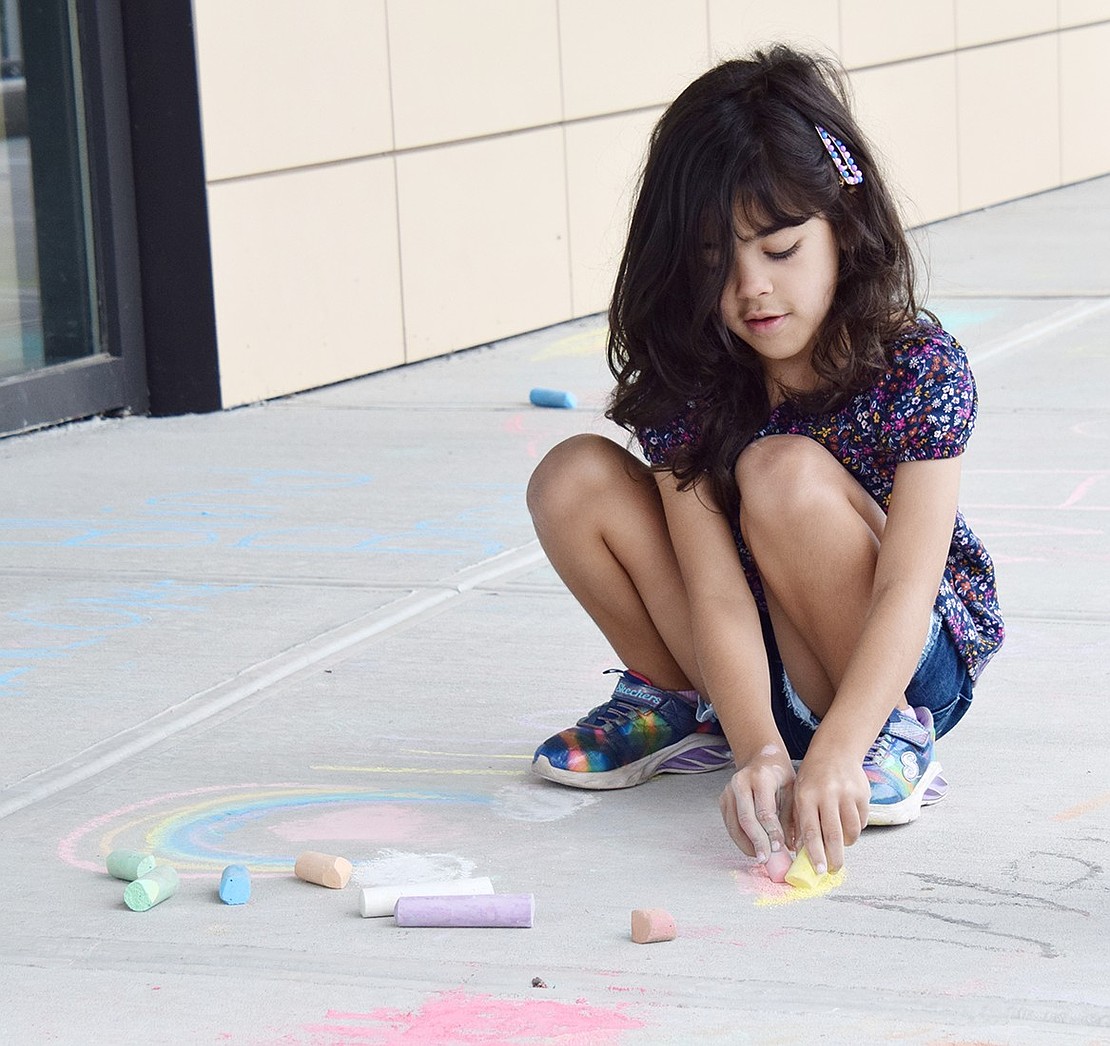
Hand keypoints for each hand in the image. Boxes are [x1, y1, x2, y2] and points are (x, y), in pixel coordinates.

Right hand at [718, 747, 795, 860]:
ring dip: (747, 844)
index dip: (771, 832)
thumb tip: (791, 845)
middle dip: (757, 842)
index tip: (778, 848)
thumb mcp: (792, 790)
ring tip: (760, 856)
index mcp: (761, 777)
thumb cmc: (779, 775)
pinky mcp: (723, 799)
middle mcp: (740, 782)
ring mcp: (728, 790)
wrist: (760, 758)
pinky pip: (730, 824)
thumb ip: (791, 816)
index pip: (764, 810)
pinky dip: (740, 839)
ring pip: (734, 824)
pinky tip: (752, 847)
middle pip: (746, 819)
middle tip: (766, 858)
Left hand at [789, 749, 868, 873]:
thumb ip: (799, 820)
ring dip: (846, 843)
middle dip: (834, 857)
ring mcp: (847, 794)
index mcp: (807, 795)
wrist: (836, 750)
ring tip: (840, 842)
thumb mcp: (799, 793)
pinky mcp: (863, 794)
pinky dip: (856, 828)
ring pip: (851, 831)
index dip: (815, 853)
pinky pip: (862, 821)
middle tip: (834, 870)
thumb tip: (801, 851)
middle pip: (834, 835)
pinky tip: (848, 823)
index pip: (811, 831)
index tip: (819, 870)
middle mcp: (828, 794)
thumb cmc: (812, 776)